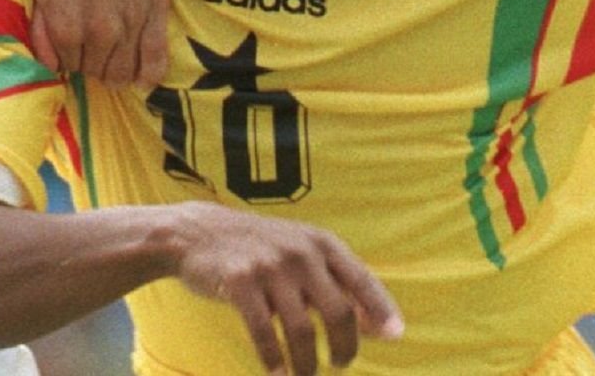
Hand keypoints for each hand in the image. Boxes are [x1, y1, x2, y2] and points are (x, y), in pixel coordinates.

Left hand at [32, 0, 170, 89]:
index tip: (77, 43)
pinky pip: (155, 63)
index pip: (67, 67)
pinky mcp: (156, 13)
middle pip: (96, 72)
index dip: (72, 56)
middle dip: (94, 61)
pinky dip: (148, 76)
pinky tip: (143, 79)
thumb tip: (50, 64)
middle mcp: (97, 31)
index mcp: (64, 24)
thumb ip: (43, 28)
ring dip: (117, 67)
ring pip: (122, 73)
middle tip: (96, 42)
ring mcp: (130, 25)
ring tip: (116, 50)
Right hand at [166, 203, 403, 375]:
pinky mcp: (239, 282)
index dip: (382, 310)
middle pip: (338, 311)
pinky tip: (276, 372)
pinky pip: (263, 332)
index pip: (362, 280)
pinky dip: (273, 359)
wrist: (198, 233)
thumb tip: (377, 325)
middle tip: (341, 365)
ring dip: (307, 362)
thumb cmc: (261, 250)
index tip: (396, 337)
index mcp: (321, 243)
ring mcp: (269, 266)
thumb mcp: (302, 253)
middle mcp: (301, 252)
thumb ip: (338, 283)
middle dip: (345, 346)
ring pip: (302, 329)